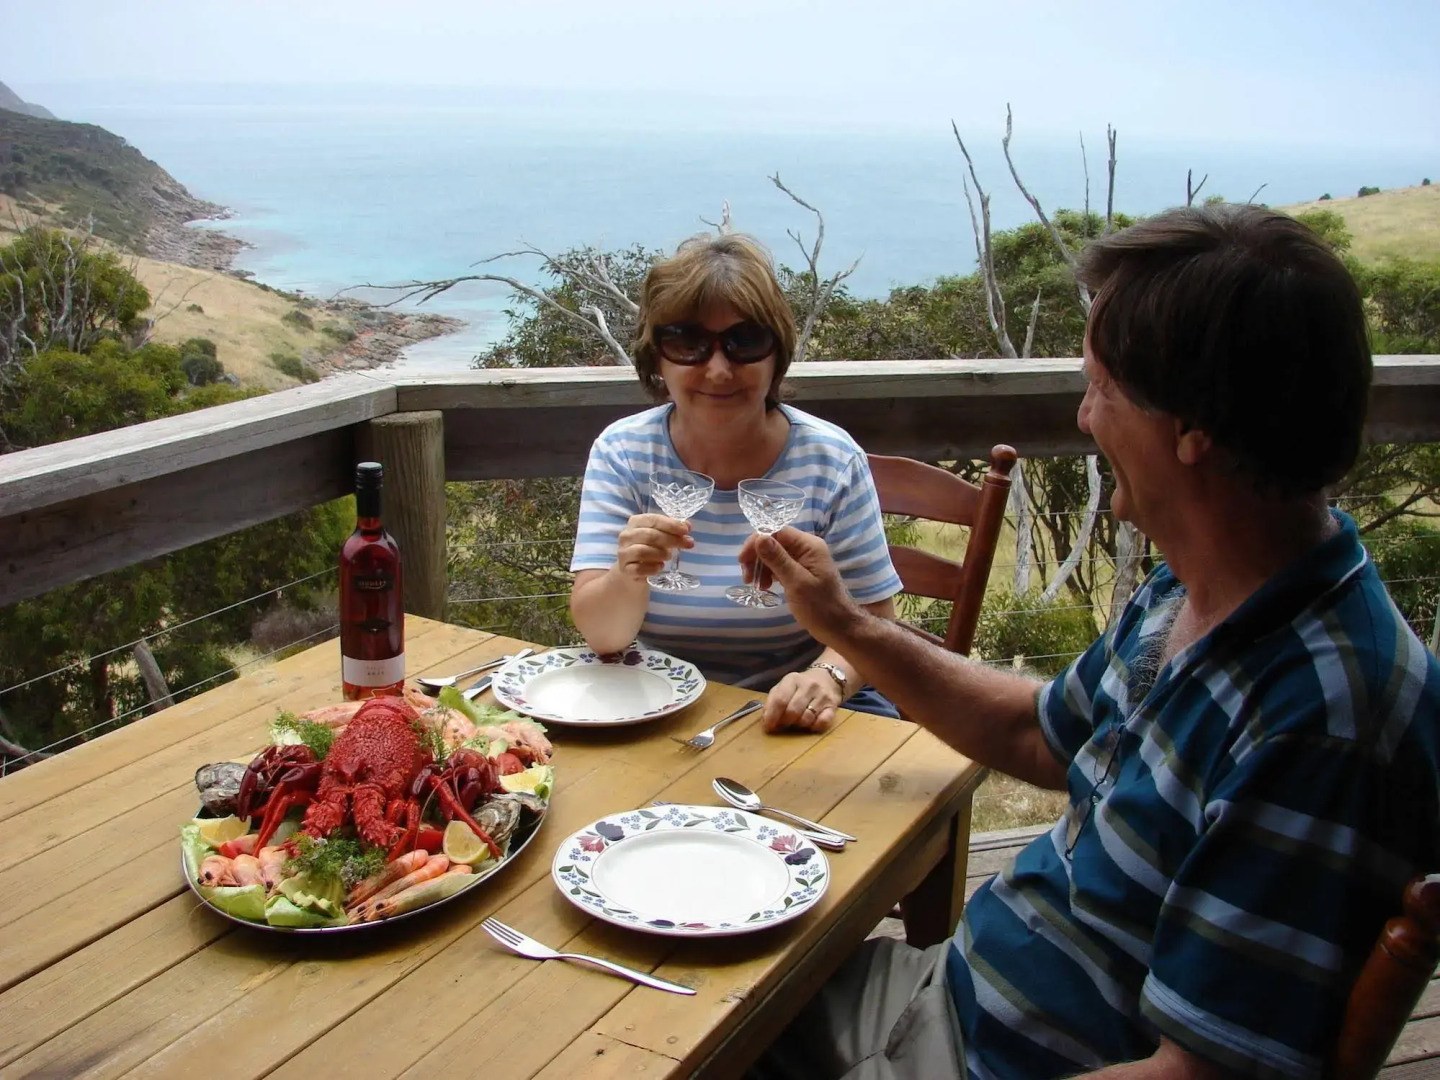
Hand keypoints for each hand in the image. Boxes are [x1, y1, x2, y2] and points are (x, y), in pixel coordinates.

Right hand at [614, 513, 691, 582]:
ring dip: (660, 553)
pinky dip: (652, 568)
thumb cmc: (648, 548)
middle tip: (688, 544)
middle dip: (671, 539)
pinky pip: (638, 569)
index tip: (686, 530)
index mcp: (636, 522)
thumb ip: (673, 530)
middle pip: (649, 535)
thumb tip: (687, 526)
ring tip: (669, 556)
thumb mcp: (660, 536)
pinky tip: (660, 567)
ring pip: (642, 551)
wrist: (632, 571)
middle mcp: (626, 536)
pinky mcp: (625, 569)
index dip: (671, 524)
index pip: (652, 520)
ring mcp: (624, 553)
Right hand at [738, 527, 861, 646]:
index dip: (756, 542)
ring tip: (756, 585)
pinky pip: (779, 566)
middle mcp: (806, 548)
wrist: (840, 628)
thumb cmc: (820, 607)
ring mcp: (804, 560)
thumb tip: (759, 537)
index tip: (742, 561)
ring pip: (774, 554)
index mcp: (809, 545)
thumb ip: (778, 559)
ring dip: (760, 567)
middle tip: (747, 577)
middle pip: (774, 542)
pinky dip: (769, 574)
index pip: (776, 531)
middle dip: (756, 556)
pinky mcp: (800, 573)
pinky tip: (765, 586)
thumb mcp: (797, 583)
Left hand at [763, 668, 842, 732]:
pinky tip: (811, 724)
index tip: (768, 727)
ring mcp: (822, 695)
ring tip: (798, 721)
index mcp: (792, 679)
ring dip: (799, 725)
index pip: (780, 699)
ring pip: (807, 718)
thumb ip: (773, 701)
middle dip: (786, 722)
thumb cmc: (800, 687)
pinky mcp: (833, 706)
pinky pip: (823, 722)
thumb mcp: (784, 687)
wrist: (827, 678)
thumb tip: (766, 722)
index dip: (772, 716)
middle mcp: (809, 685)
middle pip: (793, 711)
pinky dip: (815, 727)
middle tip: (785, 724)